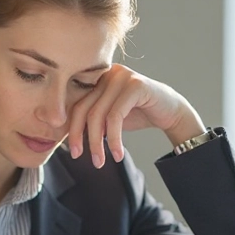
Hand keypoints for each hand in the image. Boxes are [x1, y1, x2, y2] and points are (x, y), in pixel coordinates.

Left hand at [67, 64, 206, 167]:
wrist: (171, 112)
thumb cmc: (137, 114)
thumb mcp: (108, 117)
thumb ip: (89, 120)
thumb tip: (63, 138)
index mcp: (97, 77)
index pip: (75, 104)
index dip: (71, 129)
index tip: (73, 151)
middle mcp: (107, 73)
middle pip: (84, 109)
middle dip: (80, 137)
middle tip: (80, 157)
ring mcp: (122, 76)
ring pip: (98, 114)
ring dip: (97, 143)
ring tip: (100, 161)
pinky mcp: (135, 85)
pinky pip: (115, 116)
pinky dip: (113, 139)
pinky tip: (118, 154)